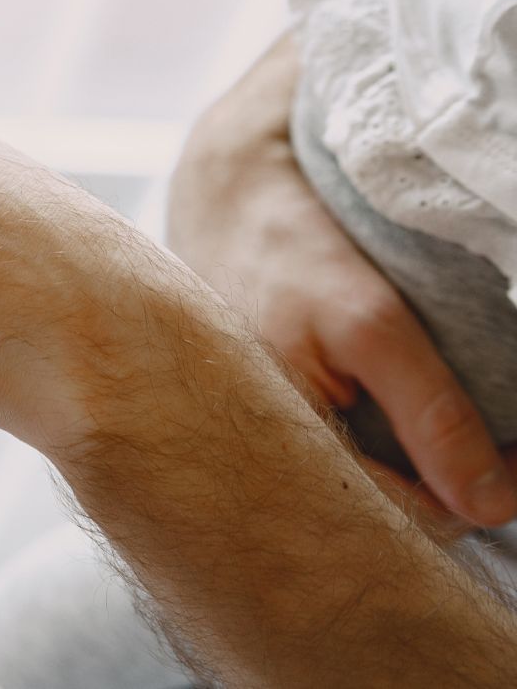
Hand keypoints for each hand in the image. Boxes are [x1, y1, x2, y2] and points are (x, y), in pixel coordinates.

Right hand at [168, 33, 516, 527]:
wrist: (223, 194)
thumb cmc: (283, 249)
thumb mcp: (368, 323)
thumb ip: (429, 414)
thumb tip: (492, 506)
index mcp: (288, 456)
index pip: (415, 518)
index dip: (485, 488)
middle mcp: (277, 457)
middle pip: (393, 502)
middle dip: (448, 467)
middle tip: (480, 410)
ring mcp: (279, 432)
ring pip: (378, 471)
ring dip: (421, 445)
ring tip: (434, 388)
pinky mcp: (281, 405)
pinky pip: (355, 439)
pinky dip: (391, 419)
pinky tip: (392, 378)